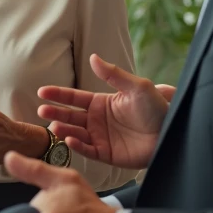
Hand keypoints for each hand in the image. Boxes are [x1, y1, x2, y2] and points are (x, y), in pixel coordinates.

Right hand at [37, 54, 169, 169]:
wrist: (170, 133)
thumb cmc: (156, 108)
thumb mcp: (137, 86)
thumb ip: (114, 74)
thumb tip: (93, 57)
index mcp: (101, 102)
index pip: (74, 98)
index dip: (58, 94)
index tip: (42, 92)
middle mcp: (97, 120)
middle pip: (70, 115)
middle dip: (55, 112)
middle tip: (42, 109)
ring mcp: (100, 138)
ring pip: (75, 133)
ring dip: (63, 129)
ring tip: (54, 125)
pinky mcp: (106, 154)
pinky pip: (88, 150)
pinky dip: (78, 146)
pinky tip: (70, 139)